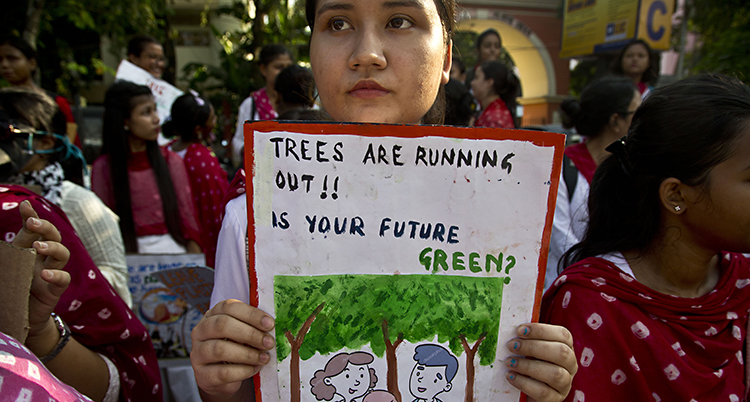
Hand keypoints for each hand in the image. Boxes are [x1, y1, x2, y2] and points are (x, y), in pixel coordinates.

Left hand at [12, 201, 70, 350]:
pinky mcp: (54, 290)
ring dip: (52, 247)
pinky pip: (63, 279)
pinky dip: (56, 275)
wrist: (15, 318)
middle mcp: (41, 259)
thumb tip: (9, 238)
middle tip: (32, 224)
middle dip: (45, 227)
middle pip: (53, 236)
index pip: (32, 230)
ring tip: (38, 247)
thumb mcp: (5, 268)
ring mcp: (50, 273)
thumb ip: (7, 253)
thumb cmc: (9, 291)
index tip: (26, 205)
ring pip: (62, 254)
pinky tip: (44, 275)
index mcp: (27, 251)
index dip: (31, 216)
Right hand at [191, 299, 274, 396]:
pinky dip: (242, 371)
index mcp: (212, 315)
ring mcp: (197, 353)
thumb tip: (272, 327)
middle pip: (222, 325)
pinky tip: (254, 369)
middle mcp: (200, 331)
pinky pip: (222, 372)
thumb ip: (253, 326)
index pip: (229, 307)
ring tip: (264, 358)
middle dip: (250, 334)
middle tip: (269, 343)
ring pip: (220, 349)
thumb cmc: (235, 348)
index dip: (251, 314)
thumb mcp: (242, 333)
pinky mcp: (201, 375)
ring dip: (248, 354)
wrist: (221, 378)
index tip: (270, 324)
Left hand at [505, 323, 576, 401]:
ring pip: (555, 374)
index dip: (541, 330)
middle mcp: (570, 365)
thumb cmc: (529, 363)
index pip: (562, 335)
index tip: (519, 330)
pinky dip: (524, 383)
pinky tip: (511, 376)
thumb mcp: (531, 350)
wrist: (529, 391)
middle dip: (533, 347)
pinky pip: (543, 392)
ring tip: (510, 362)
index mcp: (566, 347)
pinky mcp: (556, 399)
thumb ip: (527, 339)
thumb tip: (511, 329)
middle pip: (561, 353)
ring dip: (528, 366)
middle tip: (512, 346)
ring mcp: (565, 383)